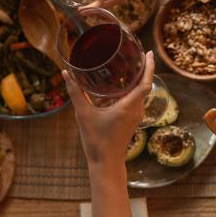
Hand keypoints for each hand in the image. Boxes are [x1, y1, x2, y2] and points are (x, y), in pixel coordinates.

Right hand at [63, 51, 153, 168]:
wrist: (106, 163)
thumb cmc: (96, 140)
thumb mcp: (83, 114)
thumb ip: (75, 93)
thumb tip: (66, 74)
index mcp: (128, 106)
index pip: (146, 83)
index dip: (150, 67)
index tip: (149, 53)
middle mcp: (136, 110)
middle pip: (145, 86)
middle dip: (143, 70)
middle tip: (136, 55)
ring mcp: (136, 117)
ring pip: (140, 94)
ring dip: (136, 81)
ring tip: (128, 68)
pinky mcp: (132, 121)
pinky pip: (134, 102)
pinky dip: (130, 92)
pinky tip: (118, 88)